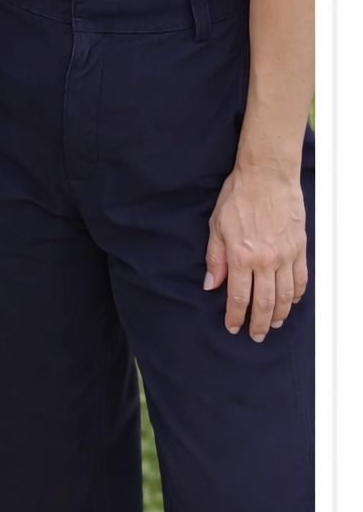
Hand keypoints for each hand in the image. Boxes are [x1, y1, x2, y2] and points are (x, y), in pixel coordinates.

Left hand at [203, 162, 307, 340]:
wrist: (267, 175)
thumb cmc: (239, 195)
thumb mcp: (217, 225)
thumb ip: (215, 257)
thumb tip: (210, 283)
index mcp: (241, 255)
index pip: (238, 297)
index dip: (235, 316)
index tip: (233, 326)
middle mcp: (265, 259)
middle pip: (264, 303)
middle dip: (259, 323)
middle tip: (255, 335)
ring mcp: (285, 255)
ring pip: (285, 296)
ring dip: (279, 314)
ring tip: (272, 324)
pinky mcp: (299, 249)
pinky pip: (301, 279)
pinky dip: (297, 295)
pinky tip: (291, 302)